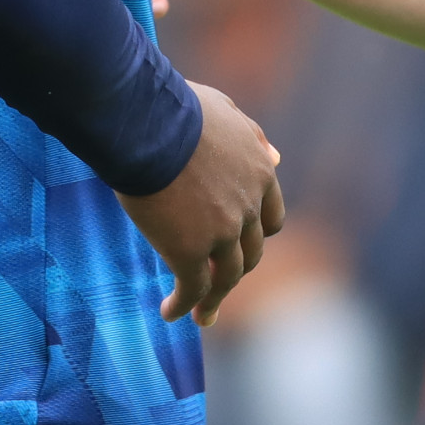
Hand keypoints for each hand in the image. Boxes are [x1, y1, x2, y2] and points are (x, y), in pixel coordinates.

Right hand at [120, 84, 284, 324]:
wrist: (148, 122)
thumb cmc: (177, 107)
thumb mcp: (226, 112)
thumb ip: (252, 138)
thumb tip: (276, 159)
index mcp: (259, 172)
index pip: (270, 219)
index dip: (255, 236)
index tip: (239, 246)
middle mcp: (248, 206)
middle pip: (250, 253)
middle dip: (236, 271)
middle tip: (219, 285)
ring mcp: (222, 232)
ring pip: (227, 278)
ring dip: (214, 300)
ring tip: (201, 316)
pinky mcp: (190, 251)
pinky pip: (193, 287)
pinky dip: (184, 304)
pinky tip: (170, 313)